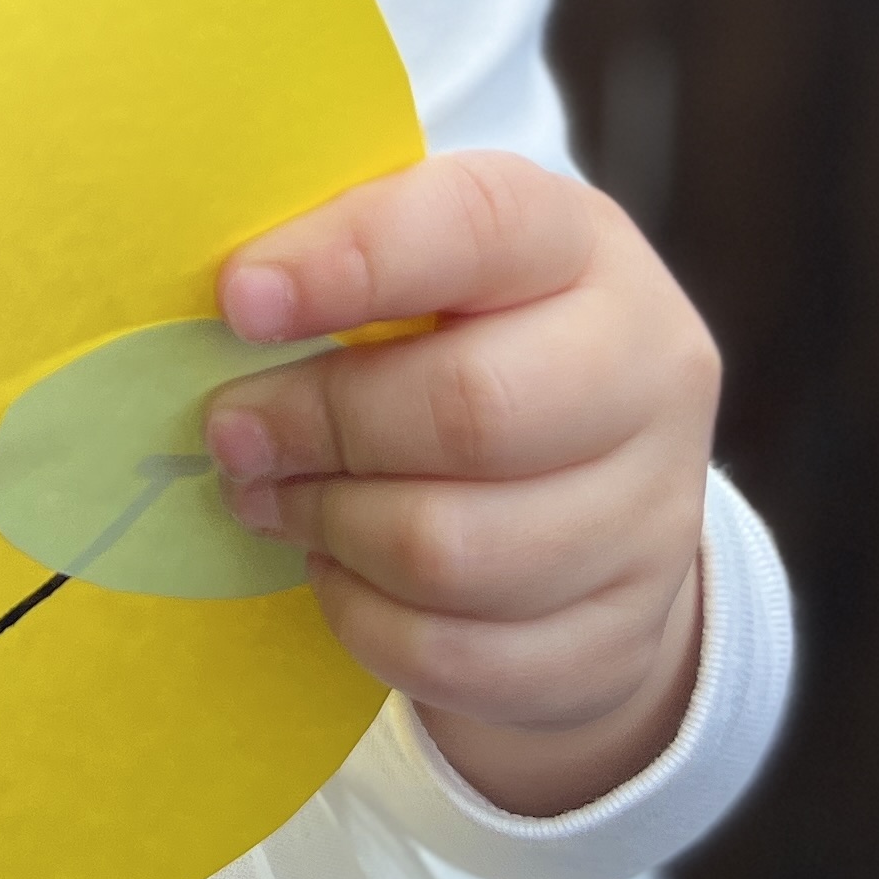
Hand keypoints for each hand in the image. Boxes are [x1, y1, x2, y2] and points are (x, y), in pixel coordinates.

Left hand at [206, 150, 718, 816]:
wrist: (599, 498)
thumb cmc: (472, 344)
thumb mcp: (432, 270)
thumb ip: (346, 262)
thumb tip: (229, 301)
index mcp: (582, 247)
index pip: (478, 228)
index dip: (350, 260)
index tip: (239, 300)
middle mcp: (646, 371)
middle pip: (470, 411)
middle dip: (320, 423)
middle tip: (230, 429)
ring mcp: (649, 517)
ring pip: (454, 551)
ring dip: (329, 527)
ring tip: (269, 497)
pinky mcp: (617, 637)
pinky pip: (454, 651)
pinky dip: (364, 615)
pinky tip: (333, 568)